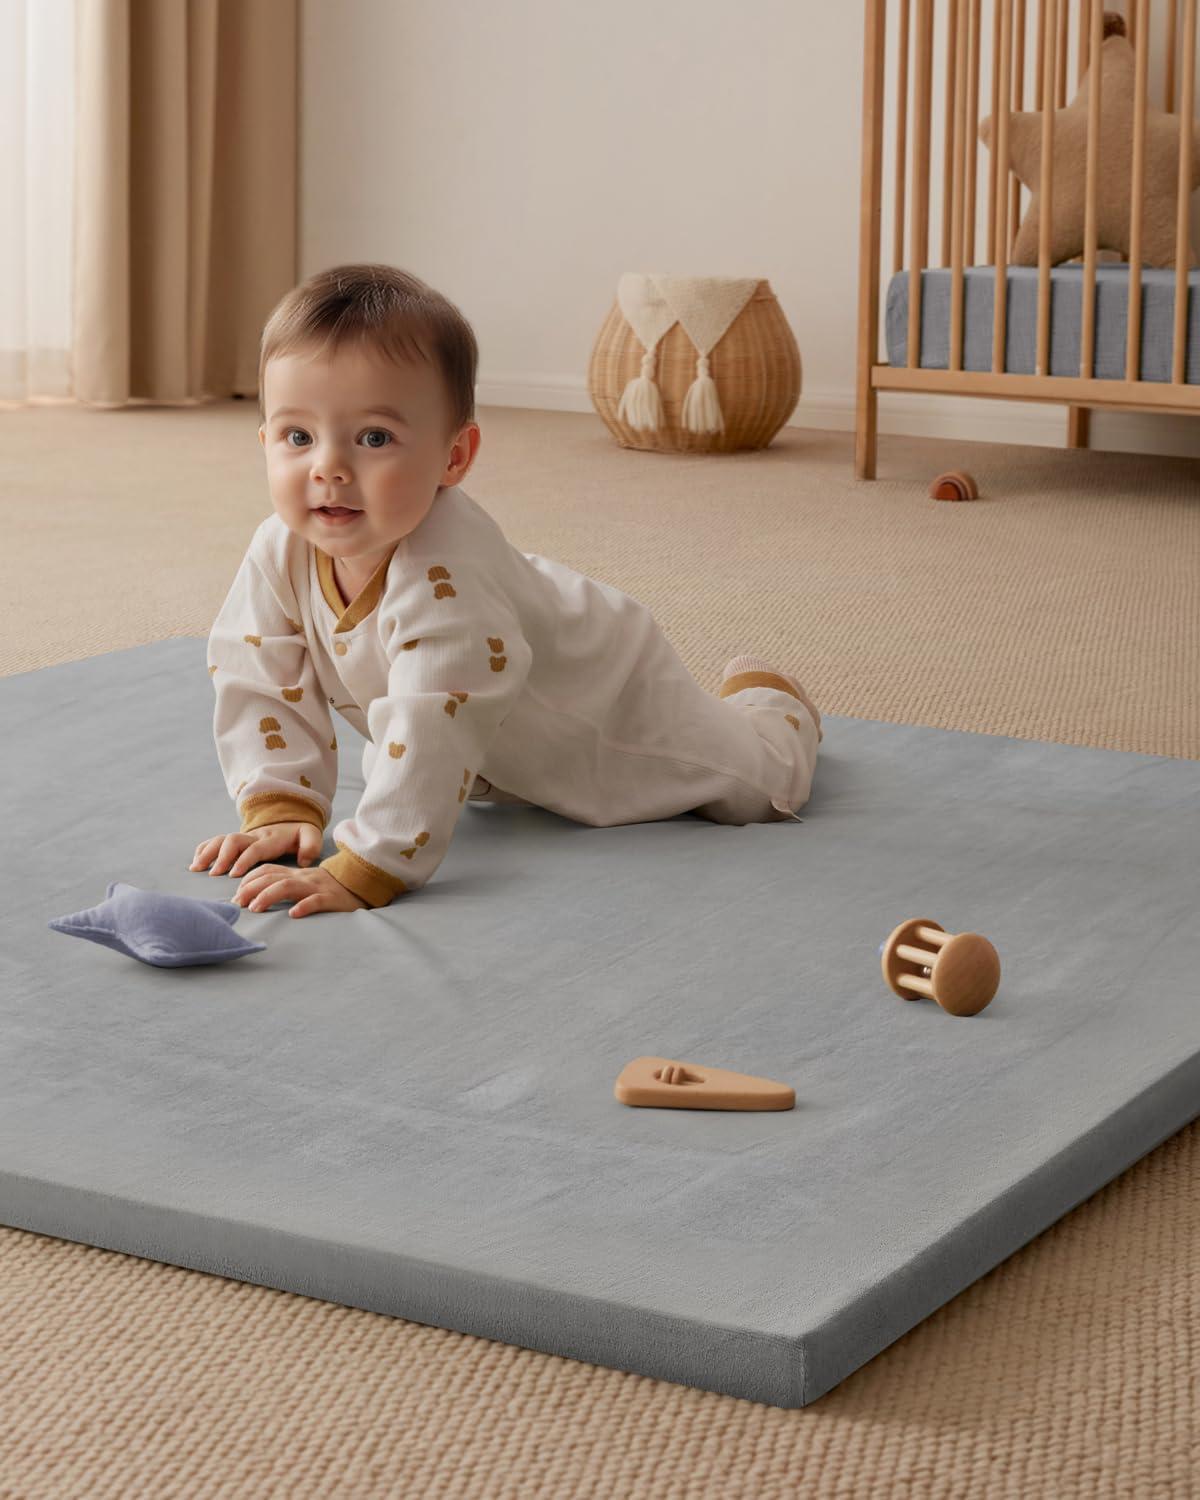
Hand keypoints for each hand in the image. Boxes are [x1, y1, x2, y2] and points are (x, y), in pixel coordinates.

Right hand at [190, 821, 324, 877]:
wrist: (292, 820)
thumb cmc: (300, 834)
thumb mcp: (311, 836)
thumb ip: (311, 846)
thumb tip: (303, 860)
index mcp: (271, 839)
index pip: (254, 848)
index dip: (243, 859)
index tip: (233, 874)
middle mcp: (254, 836)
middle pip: (233, 840)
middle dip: (222, 856)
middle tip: (213, 874)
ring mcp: (243, 837)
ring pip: (221, 840)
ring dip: (208, 852)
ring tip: (196, 868)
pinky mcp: (236, 840)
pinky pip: (216, 841)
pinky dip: (204, 849)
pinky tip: (196, 862)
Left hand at [232, 863, 367, 918]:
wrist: (360, 885)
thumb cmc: (327, 889)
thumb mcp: (304, 883)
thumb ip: (284, 886)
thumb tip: (254, 898)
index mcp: (295, 875)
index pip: (267, 871)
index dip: (249, 880)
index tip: (236, 895)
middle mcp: (302, 878)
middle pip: (272, 878)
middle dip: (251, 889)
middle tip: (238, 904)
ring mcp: (316, 888)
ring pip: (289, 887)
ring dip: (269, 896)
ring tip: (256, 908)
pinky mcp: (331, 899)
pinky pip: (316, 901)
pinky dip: (304, 906)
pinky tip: (294, 914)